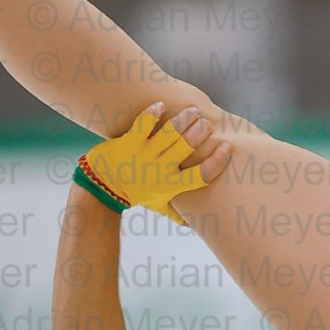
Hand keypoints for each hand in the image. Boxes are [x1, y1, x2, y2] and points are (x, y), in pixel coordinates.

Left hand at [75, 102, 230, 223]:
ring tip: (193, 110)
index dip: (217, 162)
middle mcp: (159, 170)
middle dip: (200, 132)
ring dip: (184, 119)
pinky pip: (143, 123)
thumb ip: (177, 213)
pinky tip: (161, 105)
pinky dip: (153, 112)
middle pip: (187, 147)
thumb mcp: (158, 205)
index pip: (201, 176)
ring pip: (169, 132)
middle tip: (206, 123)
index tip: (226, 147)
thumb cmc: (136, 194)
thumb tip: (194, 224)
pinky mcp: (129, 141)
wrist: (102, 187)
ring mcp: (144, 155)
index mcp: (171, 186)